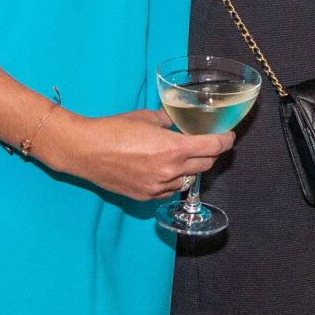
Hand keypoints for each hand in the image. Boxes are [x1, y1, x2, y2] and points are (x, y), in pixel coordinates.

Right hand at [51, 108, 233, 200]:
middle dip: (210, 153)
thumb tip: (178, 117)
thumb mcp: (146, 118)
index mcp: (173, 149)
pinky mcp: (145, 196)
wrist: (85, 150)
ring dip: (191, 168)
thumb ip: (168, 119)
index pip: (213, 147)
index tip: (229, 136)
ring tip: (182, 156)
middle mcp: (169, 171)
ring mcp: (157, 187)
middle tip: (207, 143)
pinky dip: (173, 180)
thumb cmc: (113, 129)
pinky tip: (164, 170)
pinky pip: (170, 190)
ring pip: (188, 179)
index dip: (226, 140)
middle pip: (205, 164)